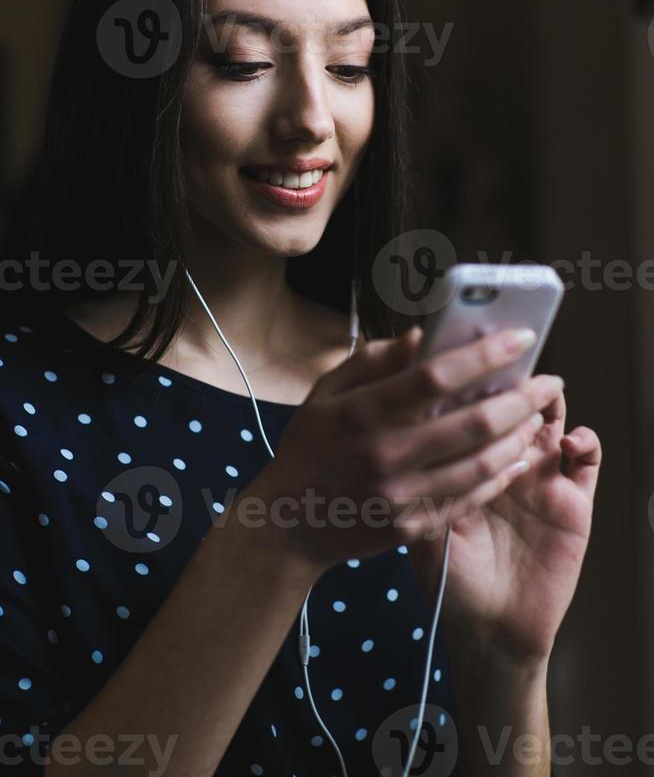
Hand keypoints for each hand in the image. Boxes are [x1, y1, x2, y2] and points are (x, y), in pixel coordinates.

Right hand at [239, 324, 564, 576]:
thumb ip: (373, 361)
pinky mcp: (411, 526)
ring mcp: (401, 495)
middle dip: (522, 398)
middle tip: (550, 382)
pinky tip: (517, 457)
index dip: (485, 354)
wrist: (289, 523)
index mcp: (363, 412)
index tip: (521, 338)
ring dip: (519, 437)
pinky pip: (469, 498)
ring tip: (539, 417)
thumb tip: (422, 336)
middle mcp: (385, 454)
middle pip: (472, 422)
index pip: (436, 376)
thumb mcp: (327, 392)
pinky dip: (500, 475)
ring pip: (480, 464)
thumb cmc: (310, 446)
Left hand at [406, 346, 600, 667]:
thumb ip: (414, 475)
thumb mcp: (420, 524)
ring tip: (541, 388)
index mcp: (465, 462)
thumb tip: (401, 425)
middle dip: (508, 380)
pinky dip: (584, 440)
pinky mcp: (573, 500)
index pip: (468, 408)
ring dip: (547, 401)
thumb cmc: (448, 578)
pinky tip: (568, 439)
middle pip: (509, 406)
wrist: (489, 630)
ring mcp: (540, 478)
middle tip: (508, 356)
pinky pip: (588, 460)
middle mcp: (503, 462)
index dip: (468, 381)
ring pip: (549, 422)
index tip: (462, 352)